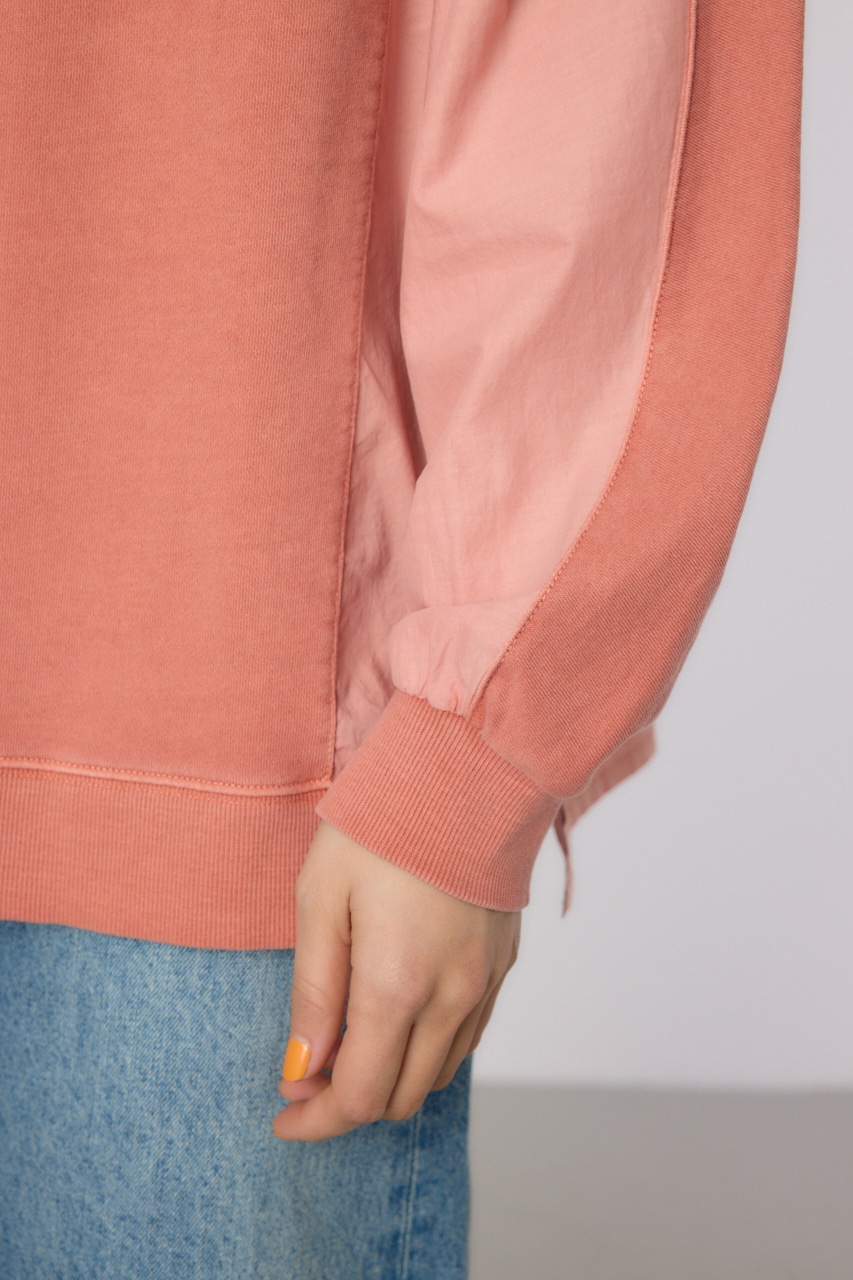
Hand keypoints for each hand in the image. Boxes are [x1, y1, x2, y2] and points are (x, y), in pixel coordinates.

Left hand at [272, 818, 520, 1141]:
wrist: (467, 772)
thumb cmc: (383, 825)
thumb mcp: (321, 898)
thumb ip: (314, 991)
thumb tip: (303, 1067)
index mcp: (396, 986)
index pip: (361, 1098)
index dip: (318, 1119)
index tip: (285, 1113)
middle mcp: (450, 999)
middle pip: (400, 1098)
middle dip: (349, 1102)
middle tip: (309, 1070)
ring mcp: (483, 985)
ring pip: (436, 1075)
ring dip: (390, 1076)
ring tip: (350, 1039)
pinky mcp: (502, 966)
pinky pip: (466, 1038)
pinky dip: (427, 1049)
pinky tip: (398, 1014)